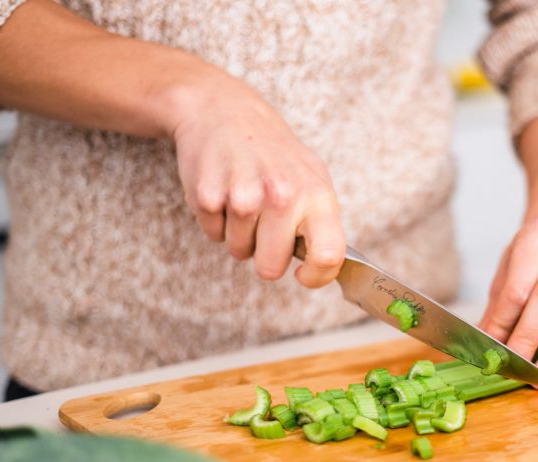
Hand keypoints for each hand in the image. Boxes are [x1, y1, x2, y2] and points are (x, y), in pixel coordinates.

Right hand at [170, 77, 343, 286]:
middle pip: (270, 268)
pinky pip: (212, 235)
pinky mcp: (207, 195)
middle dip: (265, 255)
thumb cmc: (273, 152)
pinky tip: (222, 190)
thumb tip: (330, 266)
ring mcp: (243, 195)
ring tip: (242, 197)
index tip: (303, 275)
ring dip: (238, 234)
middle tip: (263, 224)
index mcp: (316, 194)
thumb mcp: (312, 176)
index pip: (329, 255)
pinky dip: (215, 221)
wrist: (223, 109)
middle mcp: (282, 195)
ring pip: (238, 252)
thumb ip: (322, 222)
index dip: (316, 277)